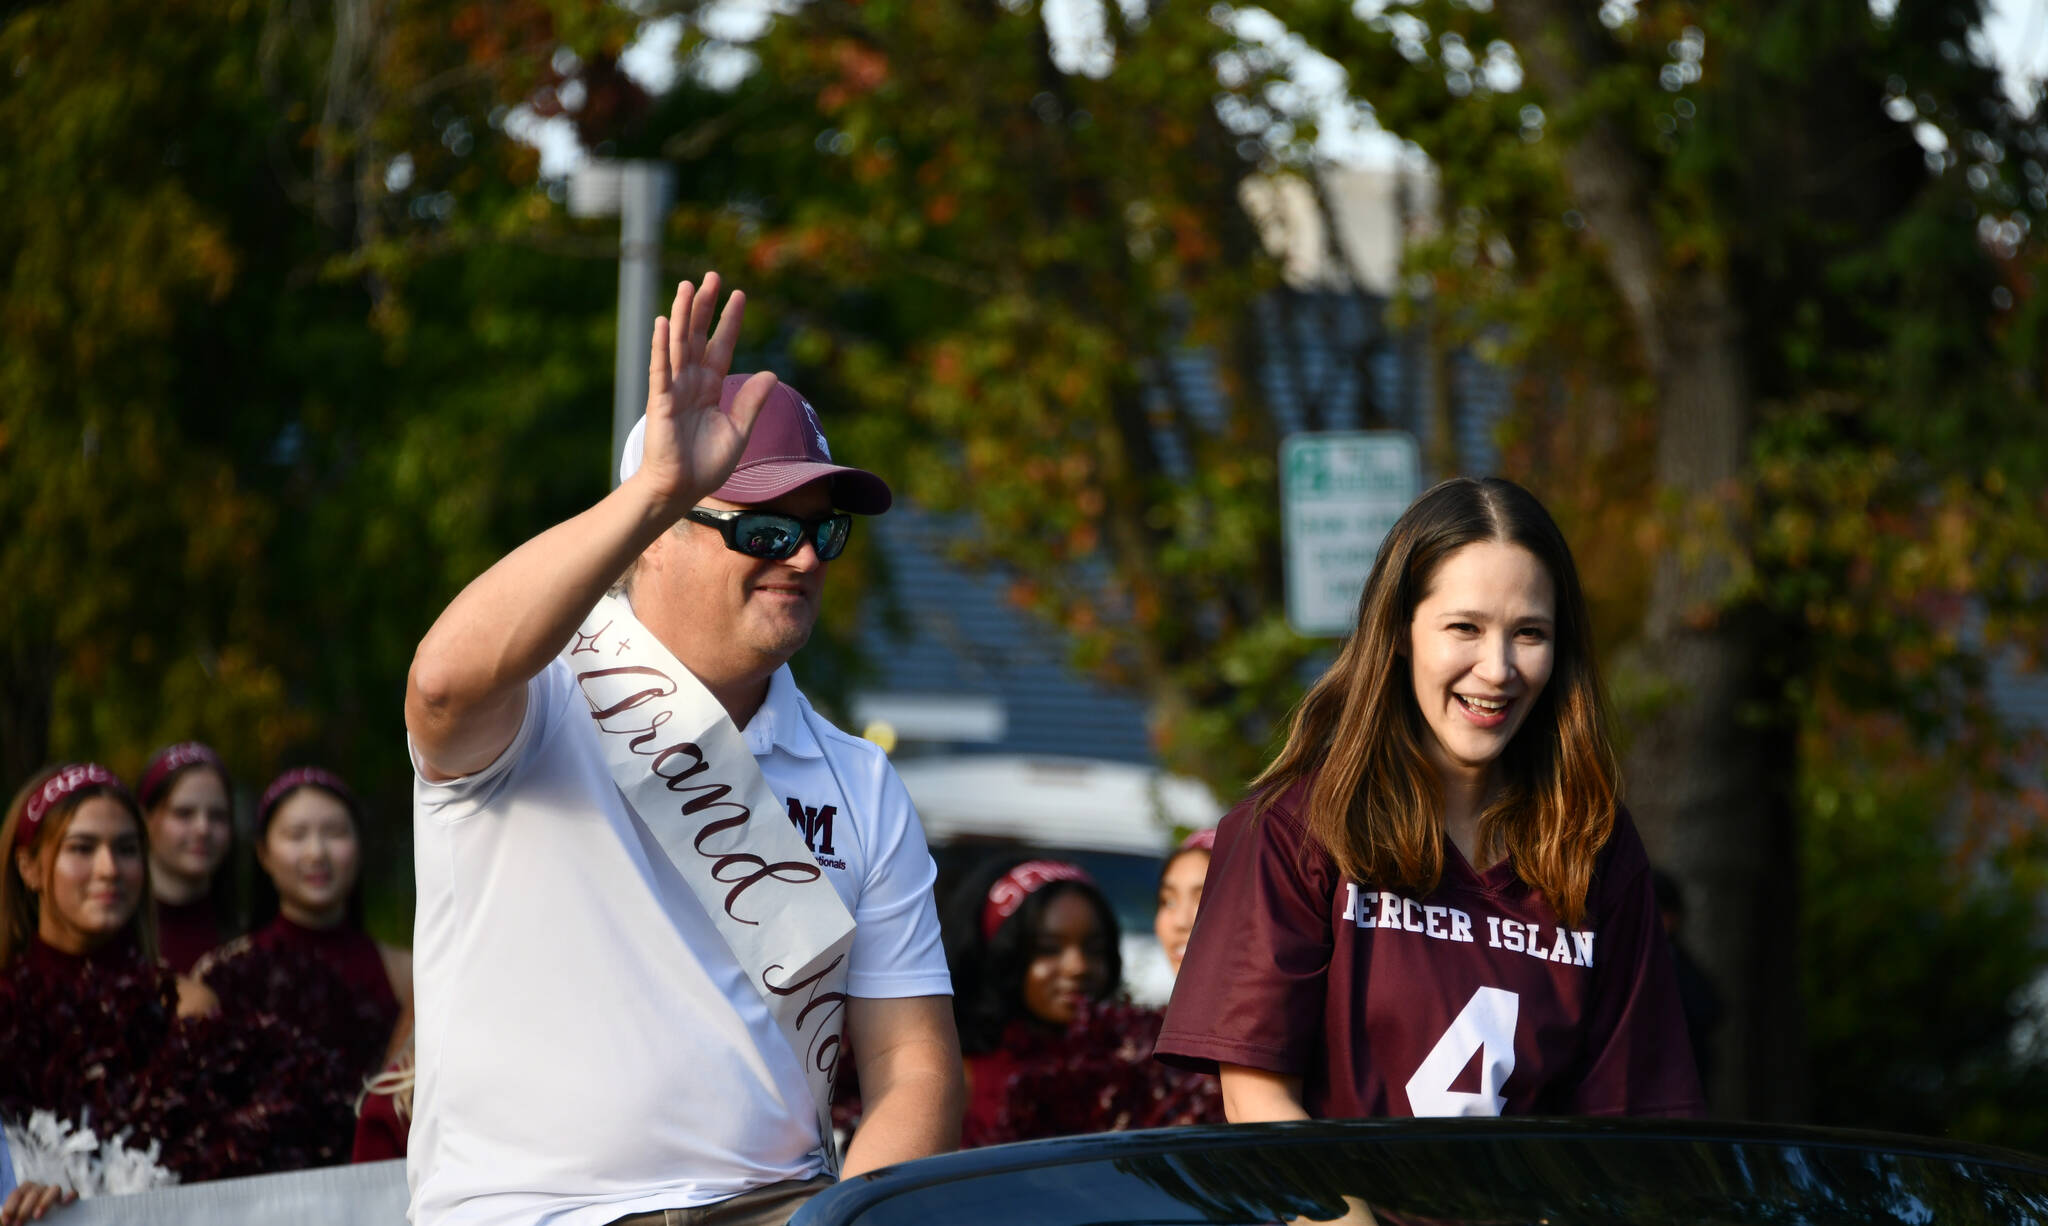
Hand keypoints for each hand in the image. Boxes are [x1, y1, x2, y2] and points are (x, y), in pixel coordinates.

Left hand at [0, 1182, 76, 1224]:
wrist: (43, 1222)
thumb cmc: (26, 1219)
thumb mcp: (16, 1217)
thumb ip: (10, 1218)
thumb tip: (1, 1221)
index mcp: (26, 1191)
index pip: (17, 1194)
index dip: (10, 1207)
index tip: (6, 1222)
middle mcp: (41, 1188)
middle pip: (34, 1193)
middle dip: (24, 1210)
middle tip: (18, 1225)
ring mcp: (56, 1192)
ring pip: (53, 1189)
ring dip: (44, 1202)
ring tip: (38, 1216)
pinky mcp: (70, 1197)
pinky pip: (73, 1192)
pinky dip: (70, 1195)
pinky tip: (65, 1203)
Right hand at [634, 272, 780, 516]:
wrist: (682, 489)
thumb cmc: (706, 465)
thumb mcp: (738, 431)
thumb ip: (752, 402)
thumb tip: (771, 374)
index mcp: (711, 388)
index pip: (721, 347)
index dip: (730, 321)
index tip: (739, 295)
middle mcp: (692, 383)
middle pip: (699, 337)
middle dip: (706, 307)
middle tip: (712, 276)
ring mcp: (674, 389)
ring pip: (679, 345)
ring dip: (683, 315)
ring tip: (688, 286)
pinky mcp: (660, 401)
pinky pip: (661, 369)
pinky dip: (662, 346)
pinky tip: (665, 322)